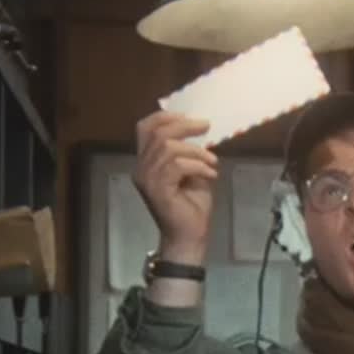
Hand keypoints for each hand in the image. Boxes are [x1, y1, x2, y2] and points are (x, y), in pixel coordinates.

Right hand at [132, 111, 218, 263]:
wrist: (190, 236)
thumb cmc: (192, 206)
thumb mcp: (193, 171)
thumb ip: (189, 151)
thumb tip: (200, 129)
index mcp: (146, 161)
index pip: (144, 128)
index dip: (164, 117)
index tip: (189, 117)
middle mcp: (141, 168)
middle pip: (157, 134)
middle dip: (184, 126)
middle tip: (206, 127)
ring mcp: (146, 179)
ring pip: (169, 149)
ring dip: (196, 152)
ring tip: (212, 163)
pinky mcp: (157, 189)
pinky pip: (177, 166)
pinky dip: (198, 166)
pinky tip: (211, 175)